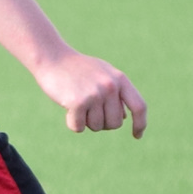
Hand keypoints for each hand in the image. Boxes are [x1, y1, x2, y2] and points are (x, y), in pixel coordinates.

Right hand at [32, 50, 146, 136]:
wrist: (52, 57)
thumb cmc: (77, 69)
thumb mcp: (102, 75)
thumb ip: (116, 93)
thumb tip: (125, 117)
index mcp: (120, 79)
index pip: (139, 106)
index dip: (140, 123)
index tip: (137, 136)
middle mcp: (110, 86)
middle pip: (115, 123)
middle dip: (102, 123)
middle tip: (88, 109)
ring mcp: (95, 94)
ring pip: (97, 127)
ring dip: (85, 121)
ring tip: (76, 102)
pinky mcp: (78, 102)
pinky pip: (79, 127)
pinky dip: (72, 123)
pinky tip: (67, 107)